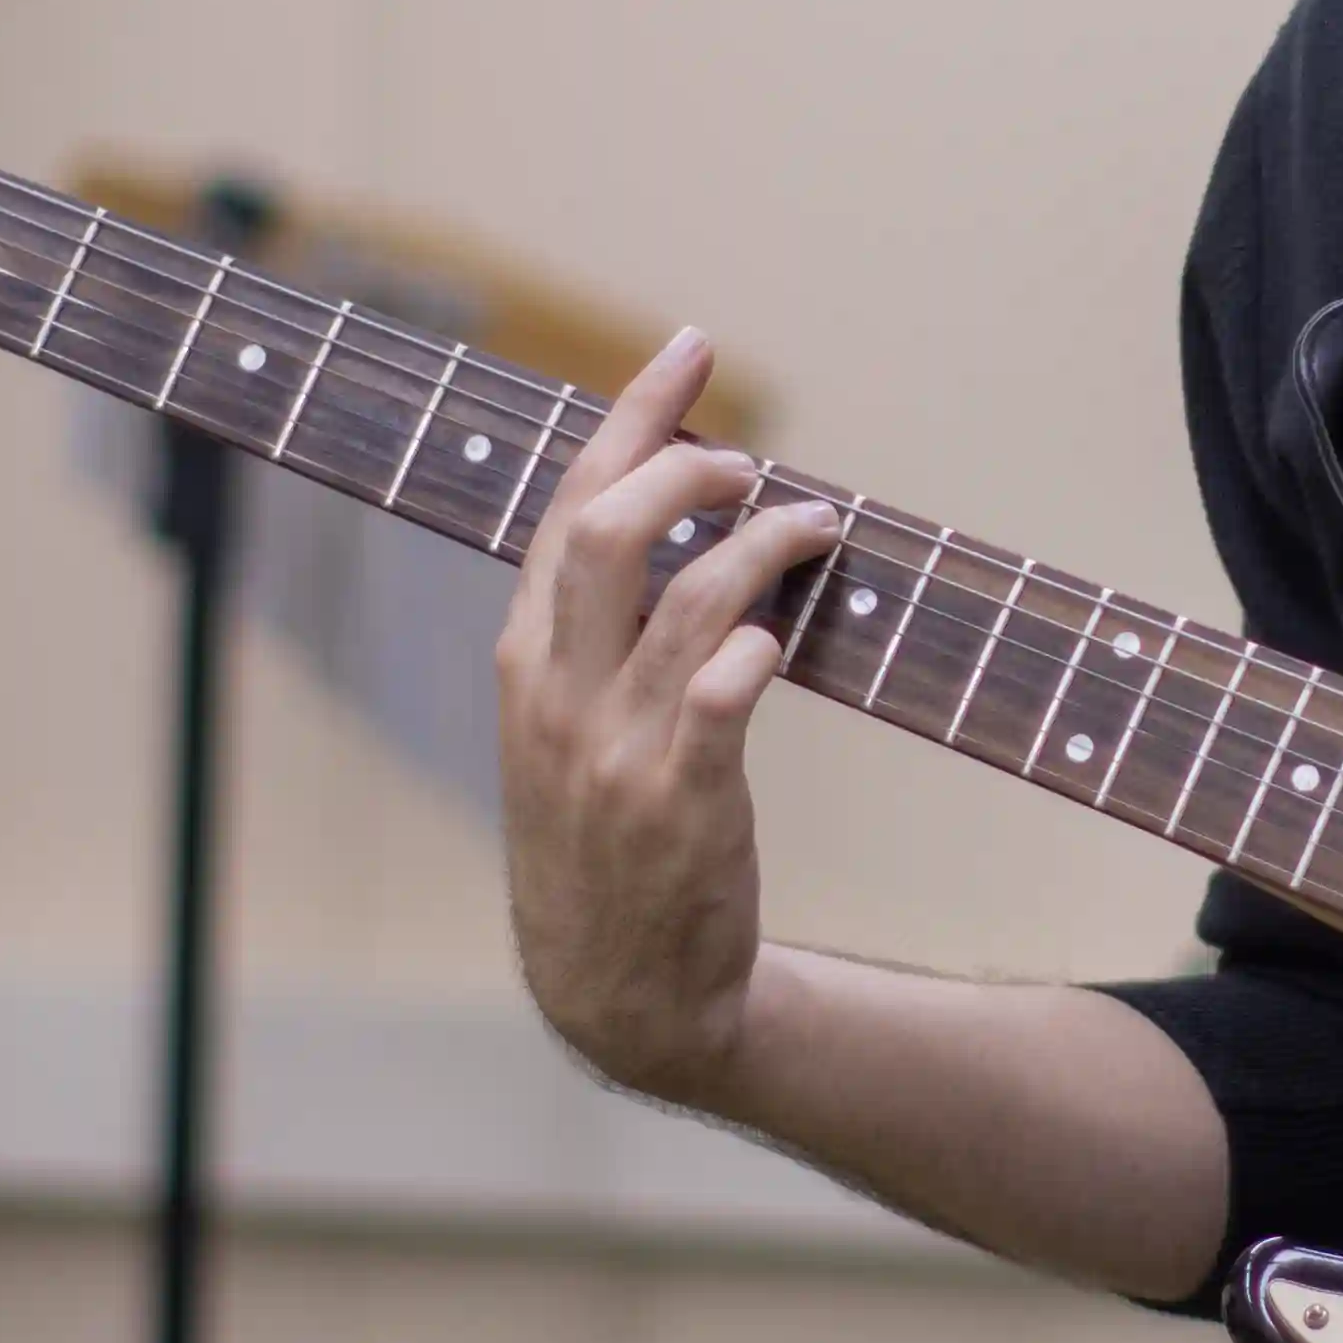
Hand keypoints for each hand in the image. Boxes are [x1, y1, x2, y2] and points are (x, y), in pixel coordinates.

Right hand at [496, 328, 840, 1116]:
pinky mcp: (679, 801)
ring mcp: (615, 749)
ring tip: (816, 523)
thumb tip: (671, 524)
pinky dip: (757, 648)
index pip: (566, 507)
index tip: (688, 350)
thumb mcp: (560, 734)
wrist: (617, 993)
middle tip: (749, 455)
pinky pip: (722, 696)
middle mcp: (559, 695)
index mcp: (527, 664)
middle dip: (684, 461)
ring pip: (687, 599)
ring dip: (762, 541)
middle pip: (608, 528)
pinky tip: (784, 635)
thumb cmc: (602, 848)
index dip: (632, 419)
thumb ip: (594, 637)